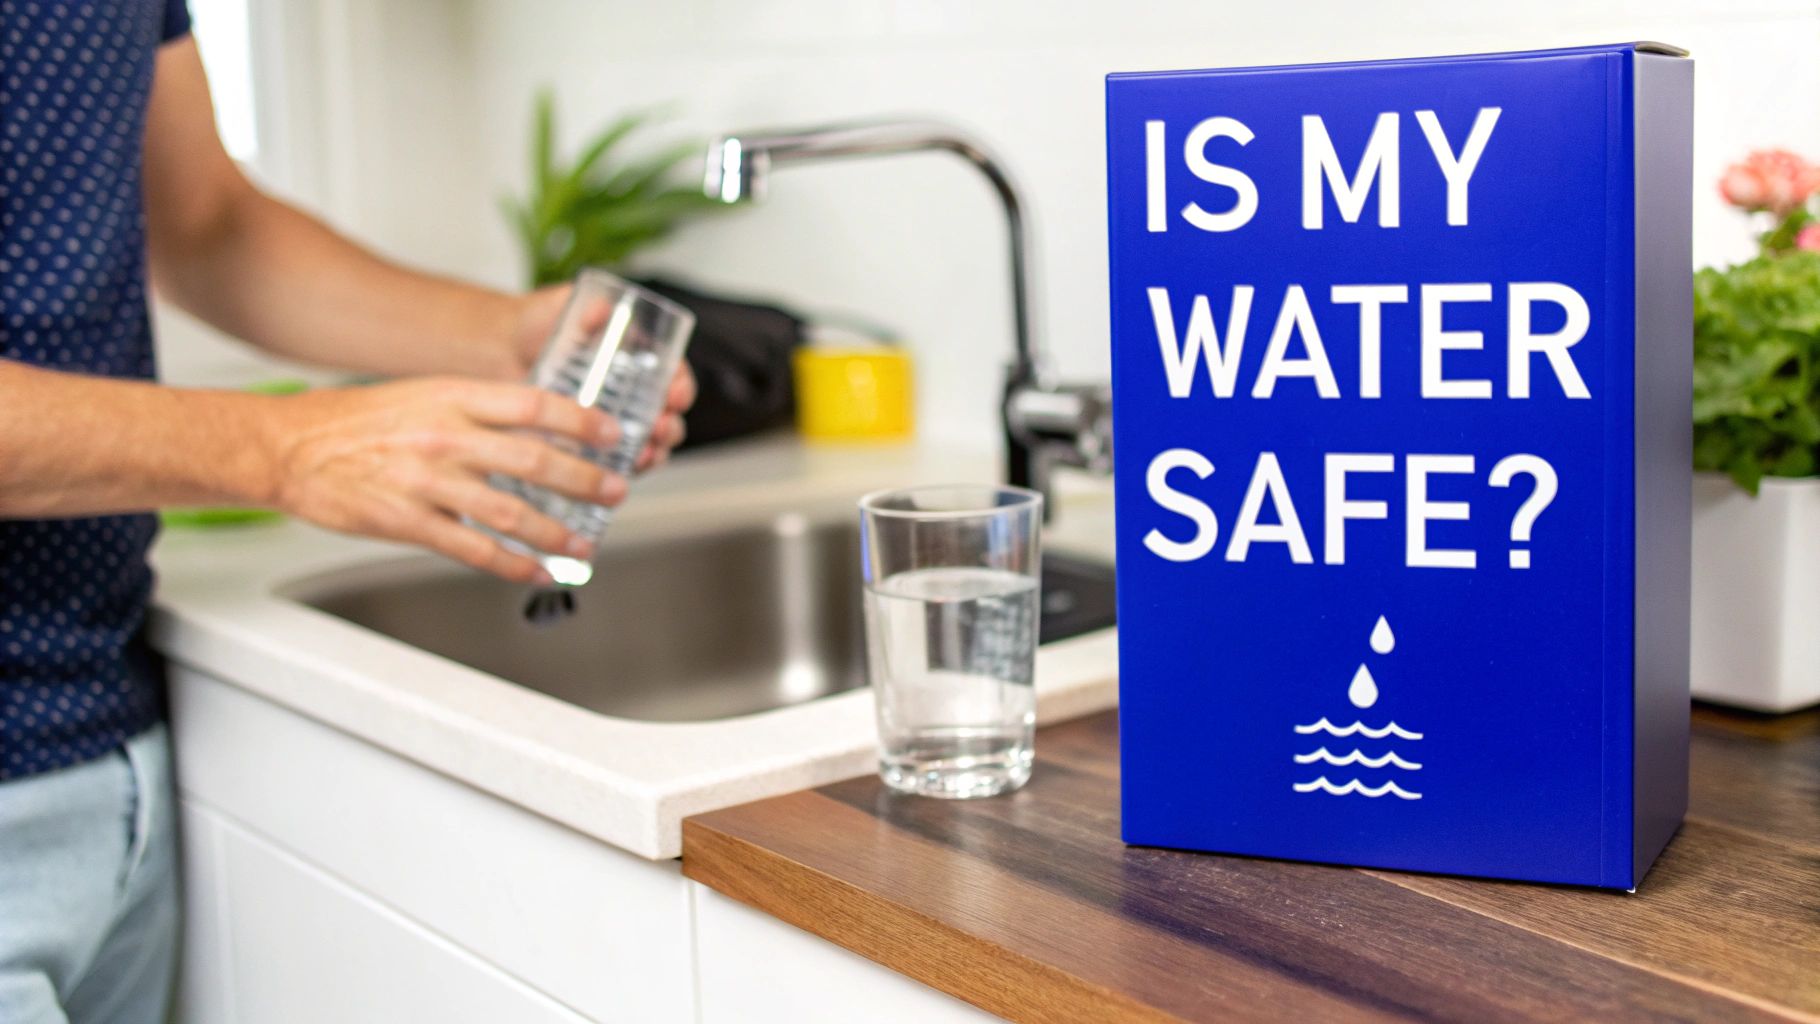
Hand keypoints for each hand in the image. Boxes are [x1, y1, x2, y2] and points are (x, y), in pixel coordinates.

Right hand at [264, 378, 627, 582]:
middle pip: (534, 461)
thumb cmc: (357, 420)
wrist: (289, 447)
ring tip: (585, 544)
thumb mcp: (425, 394)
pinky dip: (513, 565)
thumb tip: (540, 428)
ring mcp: (427, 482)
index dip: (581, 421)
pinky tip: (539, 572)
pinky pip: (474, 549)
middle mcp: (445, 436)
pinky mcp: (407, 522)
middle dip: (585, 481)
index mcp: (452, 396)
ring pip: (510, 512)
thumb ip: (478, 409)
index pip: (534, 404)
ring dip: (557, 532)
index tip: (614, 433)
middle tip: (616, 491)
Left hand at [509, 284, 696, 471]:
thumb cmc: (537, 322)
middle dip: (671, 426)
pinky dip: (625, 469)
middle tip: (660, 429)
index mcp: (638, 356)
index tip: (676, 395)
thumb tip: (602, 307)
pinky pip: (618, 462)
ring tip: (644, 454)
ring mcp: (613, 419)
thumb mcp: (564, 307)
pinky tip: (623, 471)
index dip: (681, 386)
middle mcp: (631, 390)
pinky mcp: (591, 442)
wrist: (499, 348)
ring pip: (649, 442)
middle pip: (667, 415)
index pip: (673, 374)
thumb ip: (586, 309)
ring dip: (654, 452)